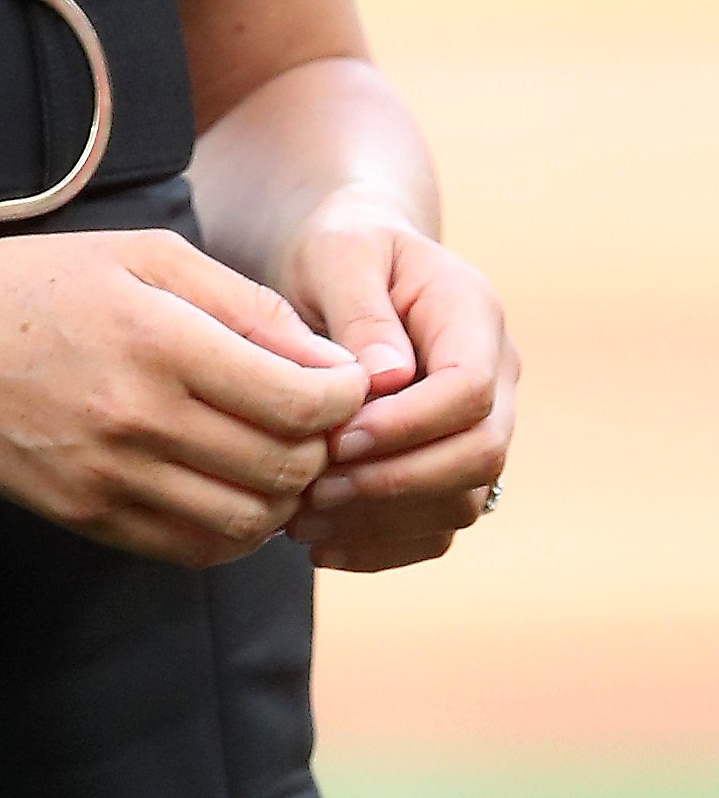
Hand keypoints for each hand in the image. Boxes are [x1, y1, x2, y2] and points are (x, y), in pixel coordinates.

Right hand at [0, 229, 368, 567]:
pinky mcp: (86, 515)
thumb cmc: (41, 284)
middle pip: (287, 467)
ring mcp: (109, 476)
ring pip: (249, 521)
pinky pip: (194, 549)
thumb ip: (247, 307)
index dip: (345, 396)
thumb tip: (333, 366)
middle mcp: (137, 417)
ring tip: (268, 454)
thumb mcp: (147, 257)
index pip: (304, 401)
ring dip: (281, 495)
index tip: (339, 380)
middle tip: (307, 418)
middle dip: (321, 446)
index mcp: (161, 340)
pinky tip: (223, 488)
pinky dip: (232, 529)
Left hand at [274, 190, 517, 570]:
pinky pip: (436, 526)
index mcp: (474, 317)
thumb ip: (362, 312)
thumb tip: (387, 379)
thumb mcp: (340, 255)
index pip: (468, 391)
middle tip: (314, 491)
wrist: (347, 268)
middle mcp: (495, 377)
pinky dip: (382, 546)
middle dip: (395, 483)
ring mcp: (479, 426)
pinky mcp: (449, 466)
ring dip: (384, 522)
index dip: (407, 426)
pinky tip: (320, 544)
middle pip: (480, 455)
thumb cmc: (340, 251)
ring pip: (463, 501)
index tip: (335, 438)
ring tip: (303, 520)